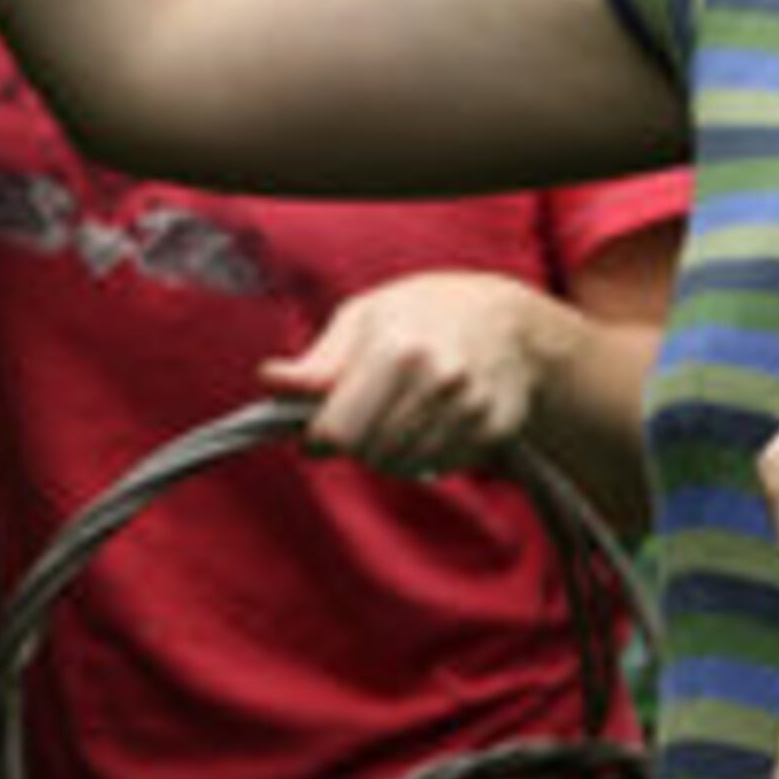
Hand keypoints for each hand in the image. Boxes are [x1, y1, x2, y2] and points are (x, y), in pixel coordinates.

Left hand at [258, 269, 559, 475]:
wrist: (508, 321)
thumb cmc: (422, 313)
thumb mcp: (363, 318)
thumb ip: (318, 361)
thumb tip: (270, 381)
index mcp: (396, 349)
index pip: (339, 431)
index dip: (319, 435)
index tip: (316, 429)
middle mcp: (438, 380)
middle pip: (369, 453)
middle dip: (355, 443)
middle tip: (361, 416)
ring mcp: (470, 408)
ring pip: (402, 466)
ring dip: (388, 451)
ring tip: (397, 414)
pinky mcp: (493, 430)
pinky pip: (437, 465)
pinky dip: (424, 453)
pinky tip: (430, 419)